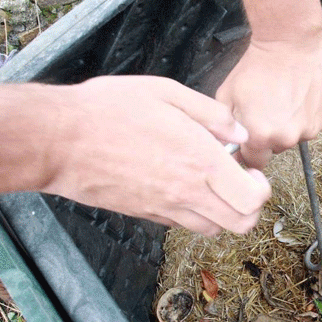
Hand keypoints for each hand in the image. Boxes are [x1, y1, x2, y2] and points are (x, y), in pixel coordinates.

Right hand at [43, 76, 271, 235]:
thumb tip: (239, 134)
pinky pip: (183, 225)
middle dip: (251, 207)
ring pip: (213, 230)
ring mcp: (165, 208)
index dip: (262, 189)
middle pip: (241, 224)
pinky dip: (194, 214)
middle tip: (241, 183)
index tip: (252, 170)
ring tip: (213, 185)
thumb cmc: (109, 109)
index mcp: (200, 161)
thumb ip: (212, 114)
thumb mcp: (166, 91)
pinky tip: (184, 187)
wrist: (58, 139)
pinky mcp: (146, 214)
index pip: (252, 200)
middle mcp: (187, 192)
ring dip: (223, 212)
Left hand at [215, 36, 321, 168]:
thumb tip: (226, 144)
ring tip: (287, 97)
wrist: (290, 40)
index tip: (249, 140)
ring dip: (291, 123)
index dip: (249, 151)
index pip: (254, 162)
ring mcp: (310, 129)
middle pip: (277, 148)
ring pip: (297, 135)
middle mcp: (288, 138)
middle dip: (271, 134)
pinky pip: (314, 123)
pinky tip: (302, 94)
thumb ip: (226, 125)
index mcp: (261, 137)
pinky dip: (309, 114)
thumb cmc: (258, 64)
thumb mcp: (227, 94)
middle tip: (268, 108)